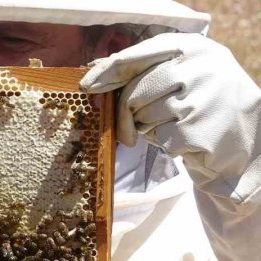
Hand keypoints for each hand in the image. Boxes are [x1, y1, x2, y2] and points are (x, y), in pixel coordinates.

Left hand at [80, 33, 260, 201]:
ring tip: (174, 124)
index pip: (137, 55)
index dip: (108, 71)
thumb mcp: (184, 72)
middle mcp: (199, 68)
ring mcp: (199, 99)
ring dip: (147, 127)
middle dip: (128, 111)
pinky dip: (161, 142)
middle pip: (134, 91)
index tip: (87, 85)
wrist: (244, 138)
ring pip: (142, 115)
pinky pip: (156, 136)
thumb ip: (147, 67)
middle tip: (134, 124)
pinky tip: (182, 138)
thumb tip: (96, 71)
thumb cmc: (202, 103)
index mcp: (193, 47)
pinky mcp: (195, 130)